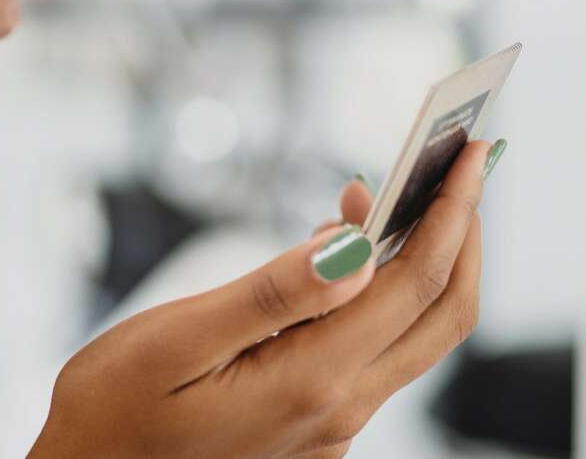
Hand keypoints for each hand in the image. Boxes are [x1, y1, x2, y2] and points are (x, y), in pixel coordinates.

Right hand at [30, 140, 489, 458]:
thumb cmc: (113, 411)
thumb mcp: (175, 341)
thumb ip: (271, 296)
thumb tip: (357, 249)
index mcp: (309, 381)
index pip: (412, 285)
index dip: (451, 215)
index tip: (473, 156)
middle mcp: (337, 412)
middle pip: (439, 315)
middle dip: (462, 234)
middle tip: (462, 164)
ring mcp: (331, 428)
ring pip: (410, 337)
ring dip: (419, 261)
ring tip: (391, 193)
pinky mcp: (315, 429)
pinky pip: (371, 355)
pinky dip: (378, 295)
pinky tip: (341, 255)